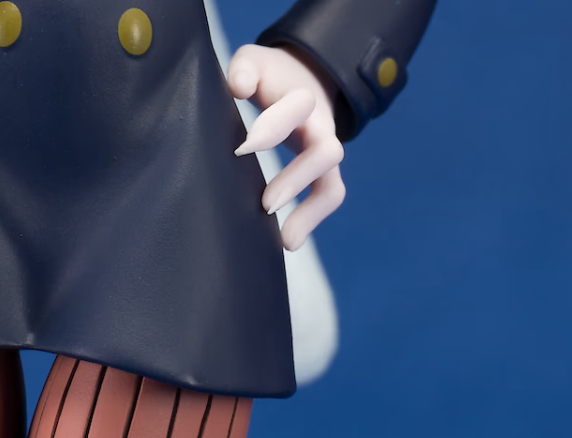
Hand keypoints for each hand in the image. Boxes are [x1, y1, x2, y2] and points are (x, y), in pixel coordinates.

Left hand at [227, 45, 345, 251]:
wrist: (302, 79)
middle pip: (325, 151)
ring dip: (310, 210)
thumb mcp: (255, 60)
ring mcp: (324, 151)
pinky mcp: (323, 173)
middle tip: (267, 204)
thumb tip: (240, 88)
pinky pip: (328, 197)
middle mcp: (320, 126)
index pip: (298, 107)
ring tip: (286, 240)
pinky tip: (289, 242)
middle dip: (298, 178)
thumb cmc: (270, 77)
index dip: (274, 127)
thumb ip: (245, 69)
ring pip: (331, 181)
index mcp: (302, 96)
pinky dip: (312, 220)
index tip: (245, 147)